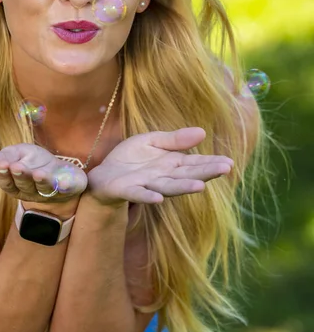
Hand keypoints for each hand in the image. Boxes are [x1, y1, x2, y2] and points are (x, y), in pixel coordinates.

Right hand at [0, 143, 87, 204]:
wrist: (62, 170)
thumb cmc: (34, 162)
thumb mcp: (17, 154)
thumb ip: (3, 157)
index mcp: (16, 185)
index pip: (6, 183)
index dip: (3, 175)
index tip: (1, 165)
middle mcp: (31, 191)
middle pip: (24, 185)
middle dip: (20, 176)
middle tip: (16, 166)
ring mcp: (49, 192)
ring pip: (43, 188)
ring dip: (40, 181)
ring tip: (37, 173)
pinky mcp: (67, 189)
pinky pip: (66, 189)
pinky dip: (65, 186)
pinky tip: (64, 183)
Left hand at [87, 127, 233, 206]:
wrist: (103, 174)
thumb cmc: (130, 159)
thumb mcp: (152, 141)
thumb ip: (175, 140)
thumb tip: (202, 132)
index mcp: (171, 164)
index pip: (194, 163)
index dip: (211, 163)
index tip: (229, 163)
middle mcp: (162, 176)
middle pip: (186, 174)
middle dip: (206, 173)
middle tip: (226, 169)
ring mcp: (146, 184)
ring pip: (168, 186)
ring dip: (183, 187)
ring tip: (200, 187)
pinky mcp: (128, 189)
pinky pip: (139, 194)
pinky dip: (148, 196)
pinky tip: (158, 199)